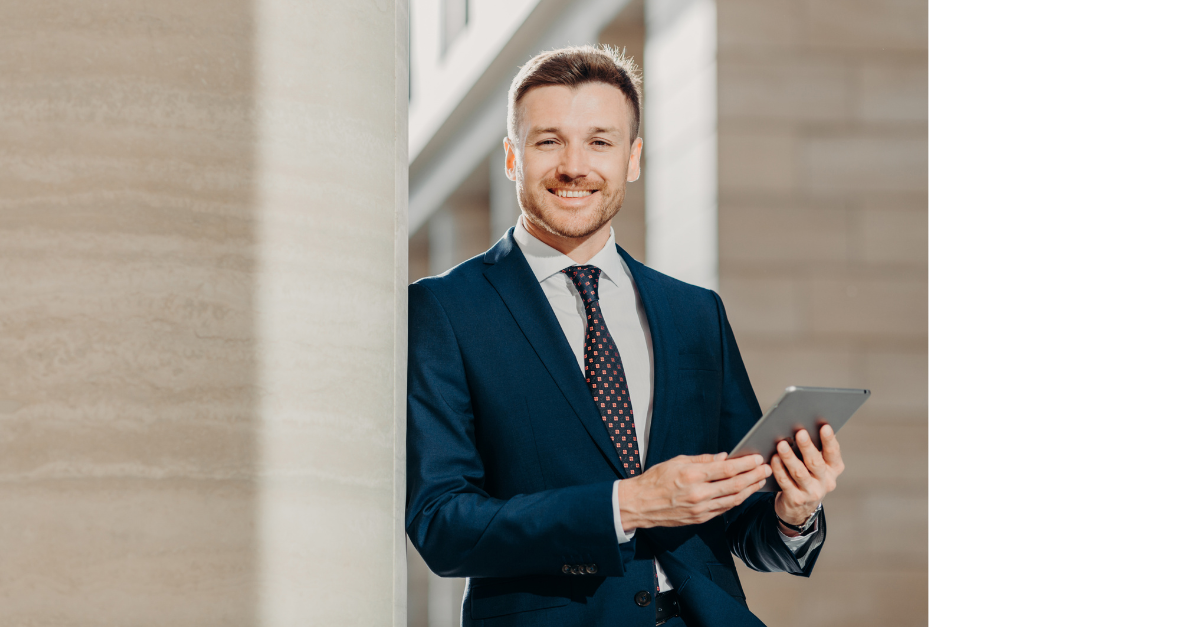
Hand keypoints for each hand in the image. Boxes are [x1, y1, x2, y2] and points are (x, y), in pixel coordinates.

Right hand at [618, 452, 771, 531]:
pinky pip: (723, 509)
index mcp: (692, 475)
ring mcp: (700, 509)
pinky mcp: (699, 518)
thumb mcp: (676, 461)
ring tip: (760, 481)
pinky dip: (736, 500)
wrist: (639, 504)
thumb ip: (703, 460)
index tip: (757, 458)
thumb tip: (724, 457)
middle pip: (735, 485)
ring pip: (733, 499)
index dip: (745, 463)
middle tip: (766, 469)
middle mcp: (698, 493)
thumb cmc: (654, 480)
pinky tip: (744, 493)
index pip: (727, 469)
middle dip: (754, 476)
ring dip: (749, 490)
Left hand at [773, 424, 843, 535]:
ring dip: (789, 457)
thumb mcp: (816, 467)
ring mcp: (811, 492)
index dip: (829, 440)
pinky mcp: (796, 499)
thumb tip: (802, 428)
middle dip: (807, 447)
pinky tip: (774, 459)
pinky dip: (779, 469)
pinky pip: (785, 482)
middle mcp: (825, 482)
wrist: (800, 509)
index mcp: (833, 469)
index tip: (825, 427)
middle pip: (816, 462)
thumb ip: (814, 451)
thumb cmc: (808, 478)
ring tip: (782, 444)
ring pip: (799, 472)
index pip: (833, 453)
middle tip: (800, 433)